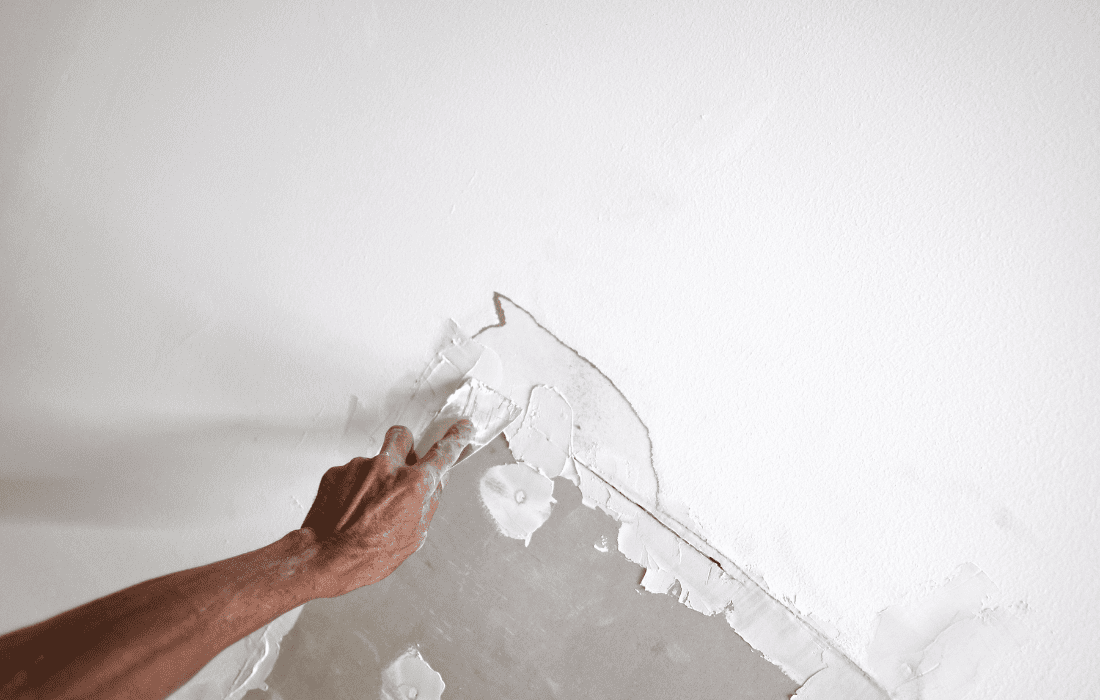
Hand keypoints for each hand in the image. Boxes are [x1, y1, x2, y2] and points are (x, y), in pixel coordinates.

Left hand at [299, 419, 474, 597]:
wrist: (324, 558)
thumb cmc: (369, 555)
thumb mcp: (414, 536)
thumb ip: (427, 504)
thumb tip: (435, 484)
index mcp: (414, 485)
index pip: (444, 452)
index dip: (457, 438)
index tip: (462, 428)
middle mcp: (389, 467)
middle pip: (403, 436)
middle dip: (406, 446)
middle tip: (402, 465)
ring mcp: (360, 466)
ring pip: (375, 460)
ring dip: (376, 477)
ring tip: (366, 508)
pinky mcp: (337, 471)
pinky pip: (352, 473)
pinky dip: (354, 488)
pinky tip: (349, 510)